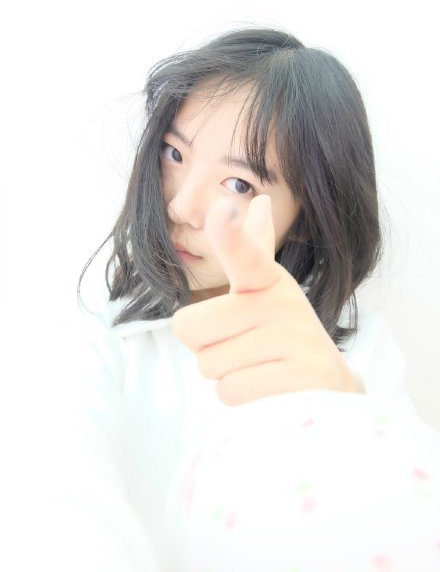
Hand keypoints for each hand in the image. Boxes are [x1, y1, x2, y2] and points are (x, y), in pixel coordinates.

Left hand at [172, 194, 357, 405]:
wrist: (329, 385)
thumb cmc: (282, 333)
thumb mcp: (268, 288)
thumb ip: (253, 249)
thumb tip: (259, 200)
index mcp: (267, 280)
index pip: (244, 254)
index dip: (230, 234)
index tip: (221, 208)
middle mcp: (283, 303)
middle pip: (190, 328)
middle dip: (207, 346)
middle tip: (244, 347)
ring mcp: (295, 340)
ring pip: (208, 365)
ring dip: (225, 373)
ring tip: (260, 366)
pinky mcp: (301, 377)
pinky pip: (229, 390)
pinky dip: (240, 395)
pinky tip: (269, 385)